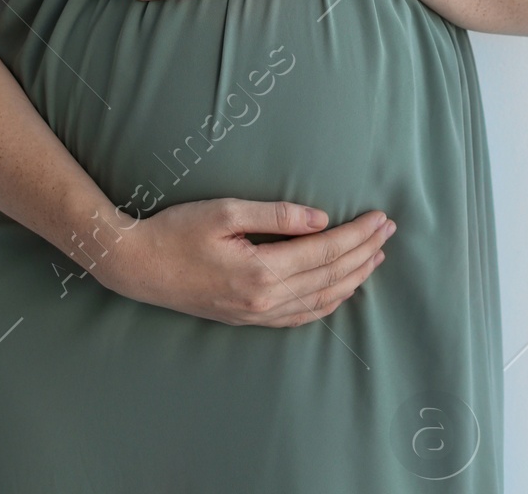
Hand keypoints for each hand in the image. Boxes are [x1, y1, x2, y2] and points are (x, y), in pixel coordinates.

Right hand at [96, 197, 395, 326]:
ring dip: (352, 279)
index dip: (357, 235)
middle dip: (363, 253)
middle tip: (388, 232)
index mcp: (262, 271)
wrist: (139, 268)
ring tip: (375, 258)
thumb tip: (321, 220)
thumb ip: (275, 215)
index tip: (380, 218)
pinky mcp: (249, 318)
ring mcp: (257, 315)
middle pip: (329, 277)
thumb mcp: (224, 210)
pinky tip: (339, 290)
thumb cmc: (176, 231)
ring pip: (320, 301)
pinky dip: (327, 302)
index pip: (325, 252)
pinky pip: (300, 316)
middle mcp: (265, 300)